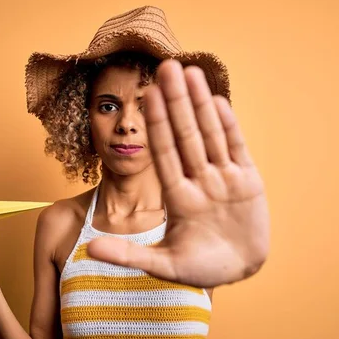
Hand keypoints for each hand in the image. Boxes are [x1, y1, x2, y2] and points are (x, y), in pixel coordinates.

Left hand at [87, 59, 269, 287]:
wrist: (240, 271)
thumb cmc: (201, 269)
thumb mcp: (164, 266)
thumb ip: (129, 256)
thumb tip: (89, 250)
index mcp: (178, 198)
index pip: (164, 153)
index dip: (157, 123)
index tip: (148, 94)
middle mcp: (199, 181)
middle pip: (185, 135)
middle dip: (176, 102)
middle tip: (166, 66)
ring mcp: (224, 179)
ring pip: (211, 134)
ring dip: (200, 104)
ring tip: (191, 72)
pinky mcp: (249, 181)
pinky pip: (237, 148)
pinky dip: (229, 127)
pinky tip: (217, 102)